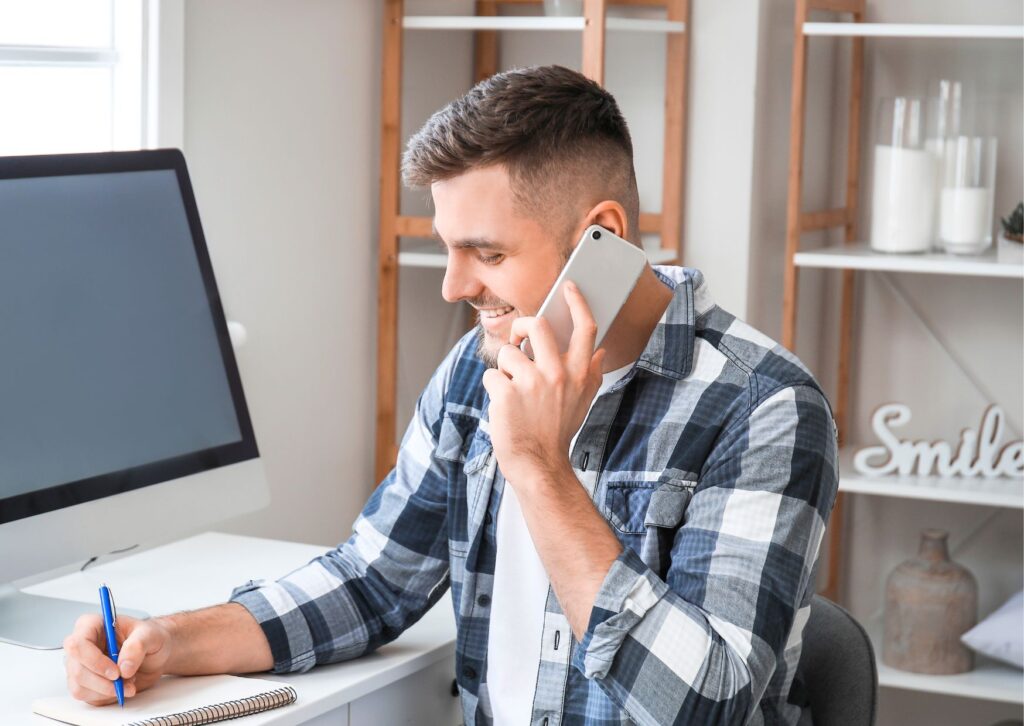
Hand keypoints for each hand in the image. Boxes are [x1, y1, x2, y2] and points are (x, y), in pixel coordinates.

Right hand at [63, 613, 173, 705]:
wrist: (156, 654)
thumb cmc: (150, 638)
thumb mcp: (151, 635)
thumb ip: (137, 646)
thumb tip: (124, 667)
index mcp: (92, 626)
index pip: (77, 644)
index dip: (94, 661)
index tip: (116, 672)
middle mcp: (82, 646)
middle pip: (77, 670)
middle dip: (103, 682)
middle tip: (126, 681)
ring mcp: (81, 666)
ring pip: (80, 687)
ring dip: (107, 690)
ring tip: (129, 682)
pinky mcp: (85, 683)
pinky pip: (88, 697)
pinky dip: (107, 696)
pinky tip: (121, 686)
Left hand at [482, 281, 605, 486]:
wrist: (538, 463)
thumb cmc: (557, 431)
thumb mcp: (583, 402)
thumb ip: (590, 374)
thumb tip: (601, 351)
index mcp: (578, 373)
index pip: (584, 329)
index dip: (577, 302)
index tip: (568, 287)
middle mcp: (558, 374)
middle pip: (537, 325)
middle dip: (521, 327)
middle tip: (518, 340)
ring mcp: (532, 383)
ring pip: (508, 353)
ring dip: (505, 370)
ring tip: (513, 392)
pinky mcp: (507, 393)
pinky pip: (492, 375)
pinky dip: (493, 389)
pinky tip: (503, 406)